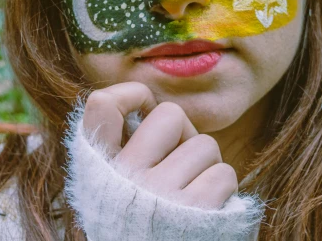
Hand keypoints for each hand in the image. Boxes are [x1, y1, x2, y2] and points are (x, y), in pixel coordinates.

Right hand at [82, 81, 239, 208]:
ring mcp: (158, 192)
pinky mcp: (195, 209)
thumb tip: (146, 104)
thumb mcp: (112, 193)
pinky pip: (223, 174)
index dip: (129, 94)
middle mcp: (123, 178)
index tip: (141, 106)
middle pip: (171, 115)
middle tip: (179, 168)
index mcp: (98, 171)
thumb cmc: (140, 229)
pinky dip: (221, 194)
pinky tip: (203, 215)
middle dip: (185, 137)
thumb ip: (121, 153)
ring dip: (206, 169)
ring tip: (189, 200)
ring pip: (204, 146)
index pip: (102, 105)